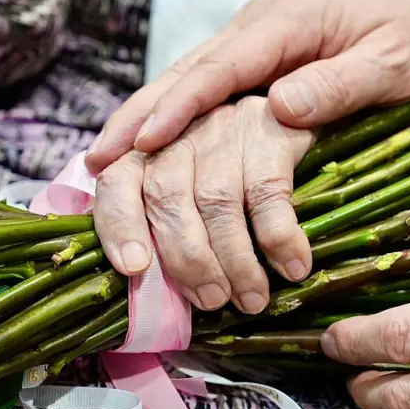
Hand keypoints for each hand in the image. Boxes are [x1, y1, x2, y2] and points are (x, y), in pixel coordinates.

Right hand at [84, 0, 409, 172]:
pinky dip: (158, 134)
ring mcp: (242, 54)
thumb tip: (280, 108)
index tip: (144, 141)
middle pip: (179, 76)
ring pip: (173, 90)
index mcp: (284, 22)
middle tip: (100, 168)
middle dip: (138, 123)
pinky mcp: (242, 78)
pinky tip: (132, 168)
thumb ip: (342, 81)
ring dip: (139, 132)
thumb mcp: (394, 63)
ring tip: (100, 175)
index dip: (179, 104)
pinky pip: (190, 105)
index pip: (221, 65)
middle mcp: (251, 34)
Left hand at [93, 96, 313, 313]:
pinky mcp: (269, 135)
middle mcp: (178, 135)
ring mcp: (224, 132)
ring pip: (218, 203)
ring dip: (236, 262)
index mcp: (144, 150)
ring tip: (252, 299)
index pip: (116, 184)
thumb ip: (155, 219)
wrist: (286, 108)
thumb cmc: (222, 164)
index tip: (134, 268)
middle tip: (212, 300)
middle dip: (189, 260)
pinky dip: (280, 240)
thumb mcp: (182, 182)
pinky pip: (269, 196)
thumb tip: (139, 273)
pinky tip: (292, 268)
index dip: (120, 226)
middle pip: (167, 200)